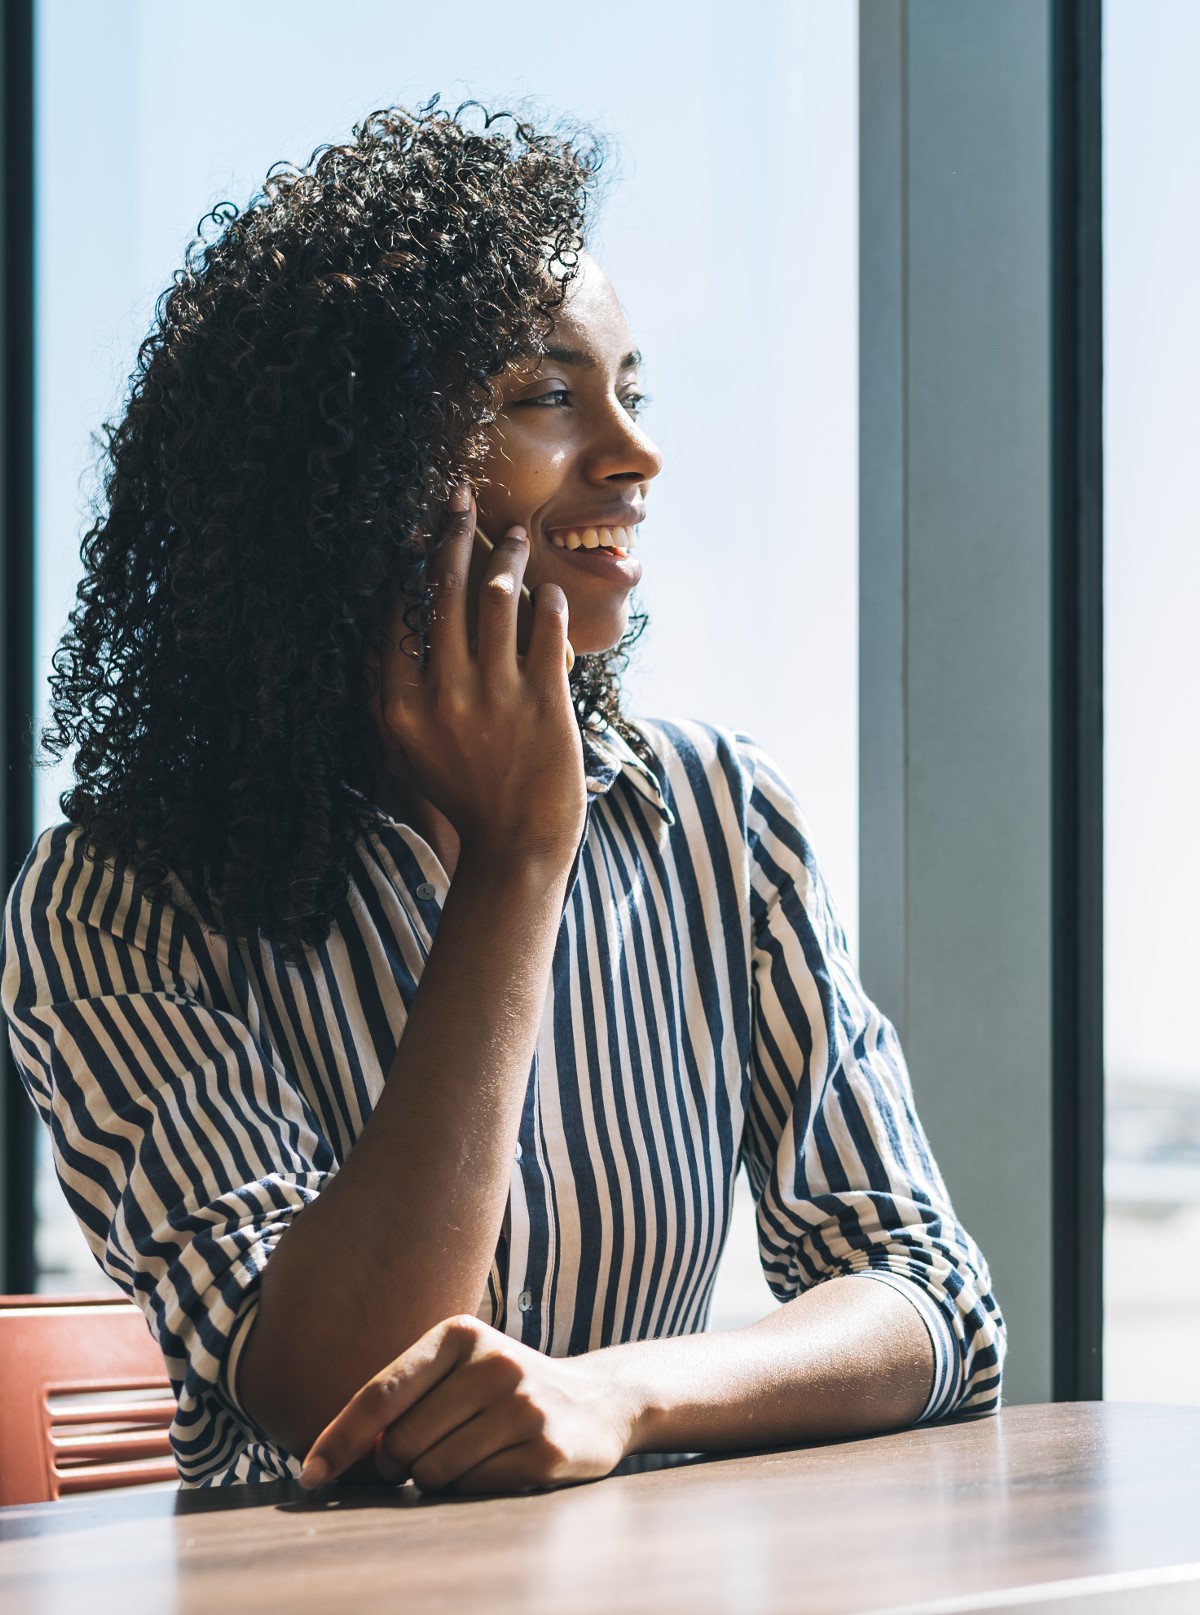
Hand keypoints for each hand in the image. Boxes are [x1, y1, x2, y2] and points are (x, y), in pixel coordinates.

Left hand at [297, 1314, 638, 1495]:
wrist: (599, 1400)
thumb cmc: (504, 1389)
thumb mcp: (460, 1369)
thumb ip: (406, 1398)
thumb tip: (336, 1452)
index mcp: (461, 1334)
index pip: (382, 1392)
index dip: (341, 1438)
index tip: (311, 1474)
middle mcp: (493, 1362)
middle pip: (403, 1442)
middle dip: (402, 1462)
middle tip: (433, 1449)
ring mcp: (523, 1405)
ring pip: (434, 1471)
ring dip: (439, 1477)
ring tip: (474, 1451)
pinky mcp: (545, 1449)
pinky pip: (474, 1488)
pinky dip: (474, 1487)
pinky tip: (501, 1464)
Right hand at [364, 484, 585, 867]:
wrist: (517, 845)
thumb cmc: (464, 797)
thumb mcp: (407, 752)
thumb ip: (390, 697)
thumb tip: (377, 639)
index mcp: (402, 707)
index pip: (398, 615)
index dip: (408, 566)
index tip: (415, 533)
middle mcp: (444, 696)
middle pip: (443, 592)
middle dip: (452, 535)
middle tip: (461, 500)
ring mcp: (496, 697)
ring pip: (497, 597)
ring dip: (506, 554)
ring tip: (514, 534)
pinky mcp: (546, 702)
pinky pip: (546, 628)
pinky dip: (547, 600)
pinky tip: (548, 590)